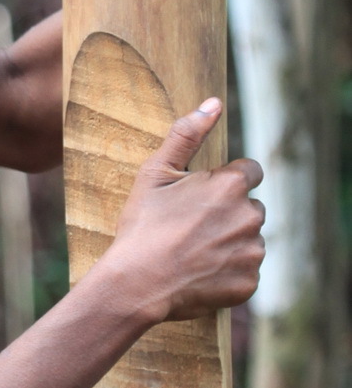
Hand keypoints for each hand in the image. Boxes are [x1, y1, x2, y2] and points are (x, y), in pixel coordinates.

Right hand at [106, 100, 264, 322]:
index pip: (251, 172)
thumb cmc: (142, 226)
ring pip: (249, 240)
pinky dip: (228, 272)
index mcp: (231, 185)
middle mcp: (250, 216)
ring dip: (230, 243)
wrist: (136, 284)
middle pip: (250, 208)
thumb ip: (187, 134)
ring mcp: (252, 252)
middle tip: (191, 228)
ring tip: (193, 253)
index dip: (227, 182)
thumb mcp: (155, 173)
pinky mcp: (249, 282)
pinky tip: (200, 273)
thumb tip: (214, 103)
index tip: (203, 197)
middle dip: (229, 214)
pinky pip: (245, 271)